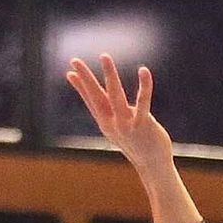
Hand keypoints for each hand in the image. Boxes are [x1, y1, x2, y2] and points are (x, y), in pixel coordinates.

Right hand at [66, 54, 175, 182]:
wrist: (153, 165)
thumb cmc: (138, 143)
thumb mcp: (120, 127)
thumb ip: (114, 111)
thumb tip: (109, 93)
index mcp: (106, 123)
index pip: (90, 101)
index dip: (80, 87)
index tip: (69, 72)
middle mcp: (112, 123)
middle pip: (96, 96)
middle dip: (85, 78)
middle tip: (74, 60)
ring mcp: (126, 124)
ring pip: (116, 95)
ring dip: (109, 75)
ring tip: (104, 56)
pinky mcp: (143, 125)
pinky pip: (143, 102)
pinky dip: (144, 86)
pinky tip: (144, 71)